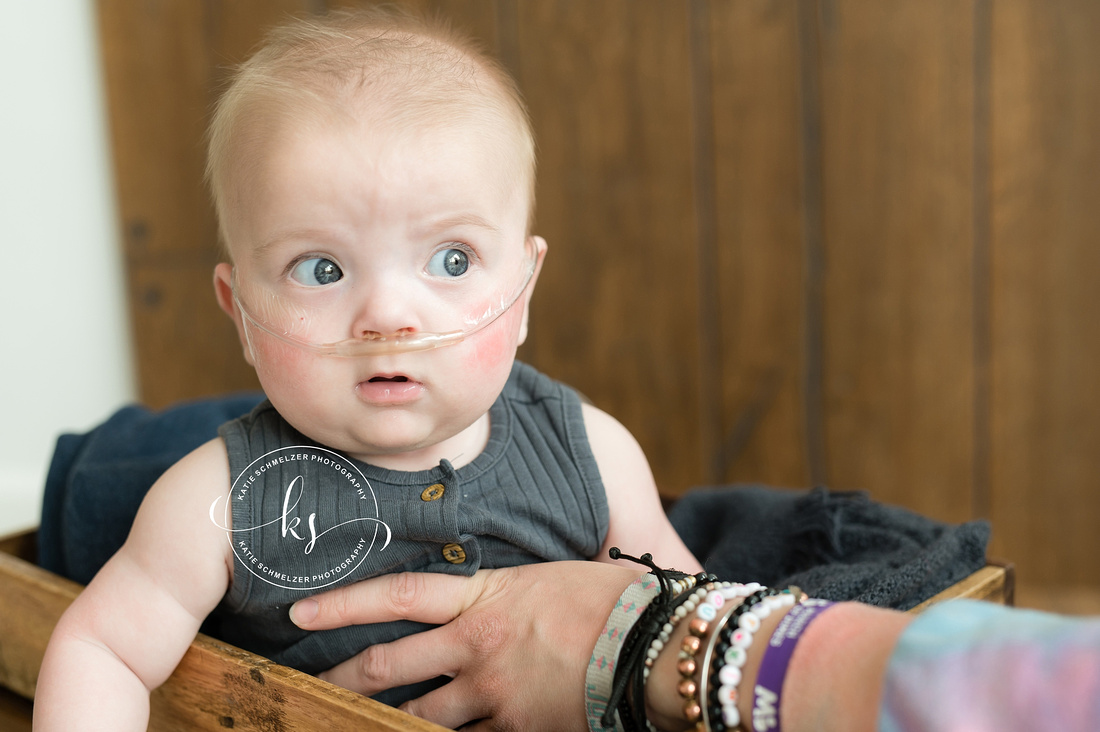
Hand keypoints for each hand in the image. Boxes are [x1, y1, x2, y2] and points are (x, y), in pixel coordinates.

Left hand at [290, 561, 643, 730]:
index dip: (344, 604)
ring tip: (356, 727)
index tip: (301, 613)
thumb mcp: (552, 580)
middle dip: (343, 681)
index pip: (399, 596)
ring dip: (386, 722)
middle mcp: (477, 646)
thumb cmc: (614, 599)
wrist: (655, 642)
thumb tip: (492, 603)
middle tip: (309, 691)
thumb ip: (511, 594)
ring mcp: (493, 694)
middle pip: (390, 666)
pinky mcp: (517, 730)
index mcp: (485, 597)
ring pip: (419, 716)